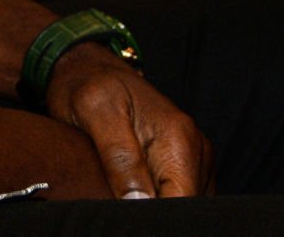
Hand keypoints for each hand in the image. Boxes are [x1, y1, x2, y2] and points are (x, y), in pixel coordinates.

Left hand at [43, 43, 212, 198]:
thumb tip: (140, 201)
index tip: (124, 210)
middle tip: (117, 202)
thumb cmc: (87, 85)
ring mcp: (193, 155)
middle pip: (188, 207)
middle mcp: (195, 148)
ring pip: (186, 204)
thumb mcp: (94, 113)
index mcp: (179, 139)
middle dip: (156, 213)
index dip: (154, 216)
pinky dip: (161, 200)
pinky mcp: (184, 161)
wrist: (88, 67)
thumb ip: (120, 157)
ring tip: (120, 193)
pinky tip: (132, 193)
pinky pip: (181, 194)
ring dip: (158, 208)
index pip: (182, 202)